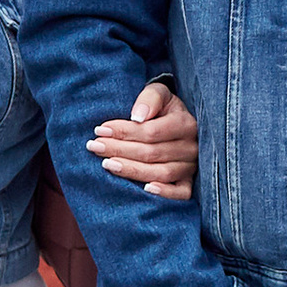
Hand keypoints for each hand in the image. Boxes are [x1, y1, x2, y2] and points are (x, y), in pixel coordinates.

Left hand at [90, 80, 198, 199]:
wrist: (176, 121)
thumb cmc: (162, 108)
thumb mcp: (159, 93)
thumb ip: (150, 98)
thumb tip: (137, 117)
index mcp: (185, 123)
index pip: (151, 132)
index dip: (124, 132)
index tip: (100, 130)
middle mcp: (191, 146)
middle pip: (152, 153)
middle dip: (120, 150)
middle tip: (95, 147)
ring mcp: (191, 166)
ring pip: (162, 173)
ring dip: (132, 170)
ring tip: (108, 165)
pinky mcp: (189, 182)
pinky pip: (181, 193)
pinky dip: (165, 193)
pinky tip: (145, 189)